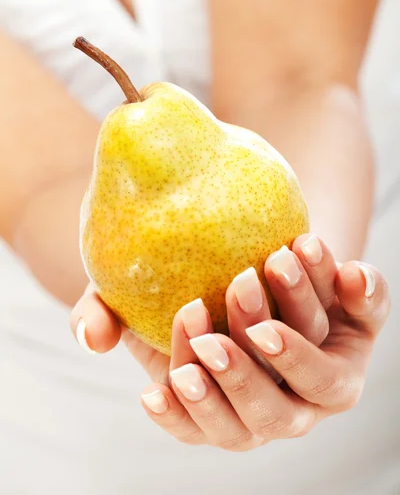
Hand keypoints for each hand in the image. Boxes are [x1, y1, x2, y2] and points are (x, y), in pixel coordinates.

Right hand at [70, 234, 389, 450]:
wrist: (242, 253)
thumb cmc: (183, 287)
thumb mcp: (133, 300)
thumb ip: (102, 315)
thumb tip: (90, 334)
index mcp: (229, 407)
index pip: (212, 426)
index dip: (193, 412)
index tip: (168, 378)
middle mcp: (283, 401)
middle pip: (271, 416)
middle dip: (240, 378)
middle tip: (209, 326)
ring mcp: (324, 368)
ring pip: (321, 375)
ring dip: (295, 334)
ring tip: (268, 267)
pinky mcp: (358, 323)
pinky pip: (368, 314)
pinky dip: (365, 295)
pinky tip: (349, 271)